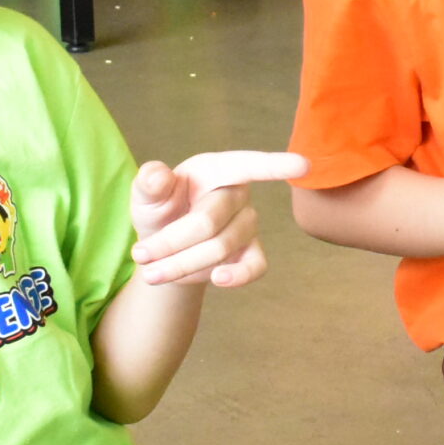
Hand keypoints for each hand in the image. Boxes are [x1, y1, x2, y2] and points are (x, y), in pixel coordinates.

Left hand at [128, 151, 308, 286]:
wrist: (164, 249)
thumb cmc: (160, 210)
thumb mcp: (146, 195)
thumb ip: (149, 184)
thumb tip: (157, 176)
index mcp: (217, 169)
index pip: (248, 165)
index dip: (275, 165)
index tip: (304, 164)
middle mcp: (238, 194)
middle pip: (210, 222)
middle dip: (170, 243)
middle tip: (139, 256)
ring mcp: (247, 225)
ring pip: (221, 248)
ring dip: (180, 265)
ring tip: (151, 273)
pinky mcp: (250, 253)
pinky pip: (255, 267)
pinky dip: (238, 277)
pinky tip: (218, 280)